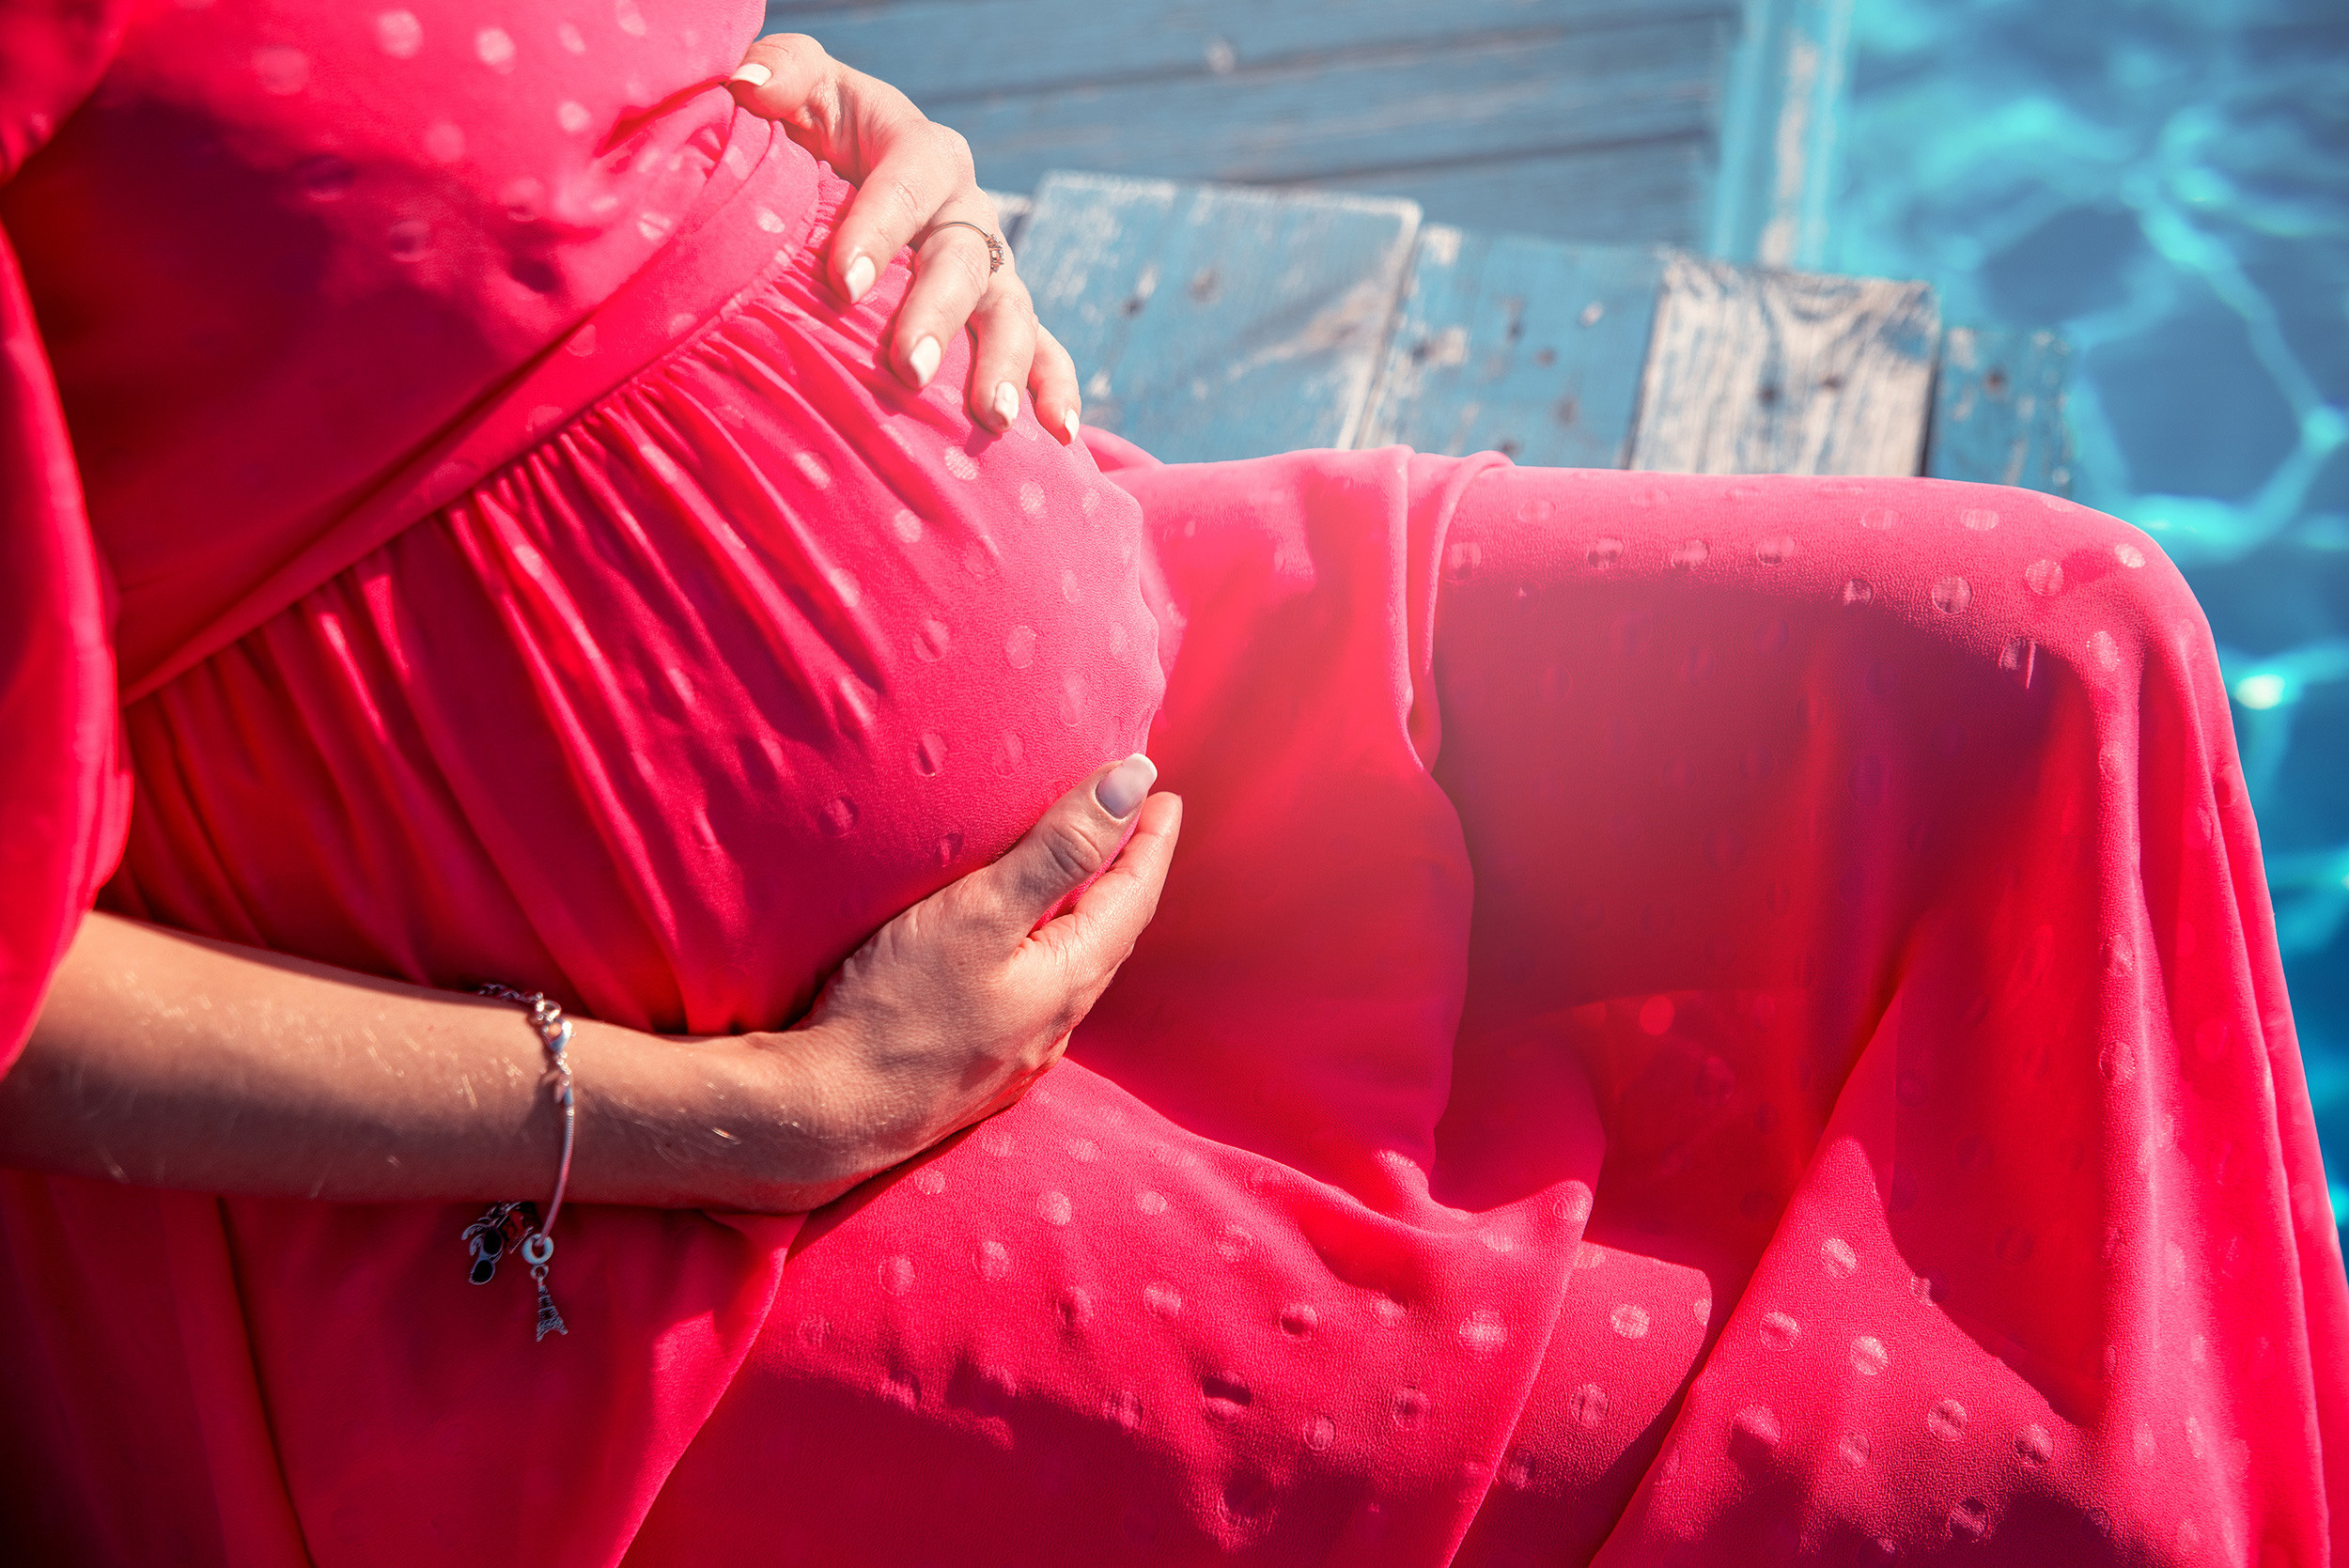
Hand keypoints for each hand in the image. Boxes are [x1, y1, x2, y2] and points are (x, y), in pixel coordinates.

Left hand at [726, 34, 1083, 442]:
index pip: (909, 181)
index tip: (843, 282)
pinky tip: (1058, 434)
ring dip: (1005, 364)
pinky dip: (1055, 389)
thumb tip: (747, 83)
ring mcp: (988, 271)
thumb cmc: (813, 139)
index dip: (881, 228)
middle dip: (939, 314)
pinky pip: (1042, 352)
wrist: (840, 186)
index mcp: (919, 153)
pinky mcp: (999, 319)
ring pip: (1010, 312)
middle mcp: (964, 212)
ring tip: (989, 417)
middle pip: (964, 258)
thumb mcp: (800, 95)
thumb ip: (781, 74)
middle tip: (908, 367)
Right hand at [753, 755, 1179, 1201]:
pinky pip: (1036, 998)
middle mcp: (1055, 1023)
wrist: (826, 1117)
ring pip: (1074, 971)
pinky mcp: (977, 1069)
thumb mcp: (980, 912)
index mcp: (1068, 979)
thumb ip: (1058, 848)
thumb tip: (1133, 783)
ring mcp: (1017, 1054)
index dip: (1151, 841)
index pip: (1133, 896)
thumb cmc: (897, 1011)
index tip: (1163, 795)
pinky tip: (1019, 952)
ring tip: (1084, 880)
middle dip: (1128, 876)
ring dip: (1088, 918)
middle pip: (1111, 935)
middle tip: (1133, 827)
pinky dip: (1046, 954)